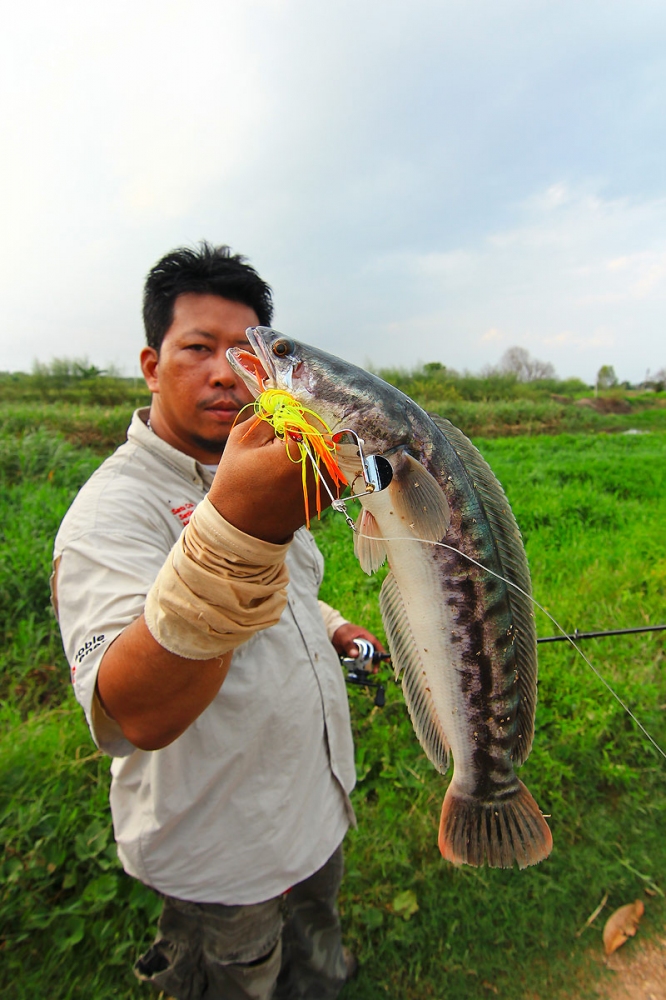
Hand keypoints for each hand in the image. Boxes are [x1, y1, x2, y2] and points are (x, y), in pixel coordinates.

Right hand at [208, 417, 333, 543]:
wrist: (241, 526)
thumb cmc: (236, 481)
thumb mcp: (242, 438)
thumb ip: (268, 413)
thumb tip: (287, 399)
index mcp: (298, 450)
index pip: (311, 414)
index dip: (299, 411)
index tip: (288, 411)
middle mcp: (320, 467)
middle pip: (326, 430)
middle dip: (310, 427)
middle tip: (290, 430)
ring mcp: (330, 482)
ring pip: (332, 447)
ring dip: (318, 443)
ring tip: (292, 447)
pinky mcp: (331, 494)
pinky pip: (333, 465)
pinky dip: (321, 460)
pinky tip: (299, 463)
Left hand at [330, 623, 386, 666]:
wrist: (331, 633)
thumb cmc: (341, 631)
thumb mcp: (345, 637)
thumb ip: (350, 645)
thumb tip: (355, 655)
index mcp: (365, 636)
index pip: (375, 644)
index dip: (381, 652)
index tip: (386, 660)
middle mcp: (364, 643)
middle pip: (372, 653)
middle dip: (374, 662)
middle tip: (374, 670)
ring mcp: (358, 649)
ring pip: (365, 659)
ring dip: (366, 666)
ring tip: (367, 672)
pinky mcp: (353, 655)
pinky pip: (358, 661)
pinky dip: (358, 666)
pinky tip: (357, 670)